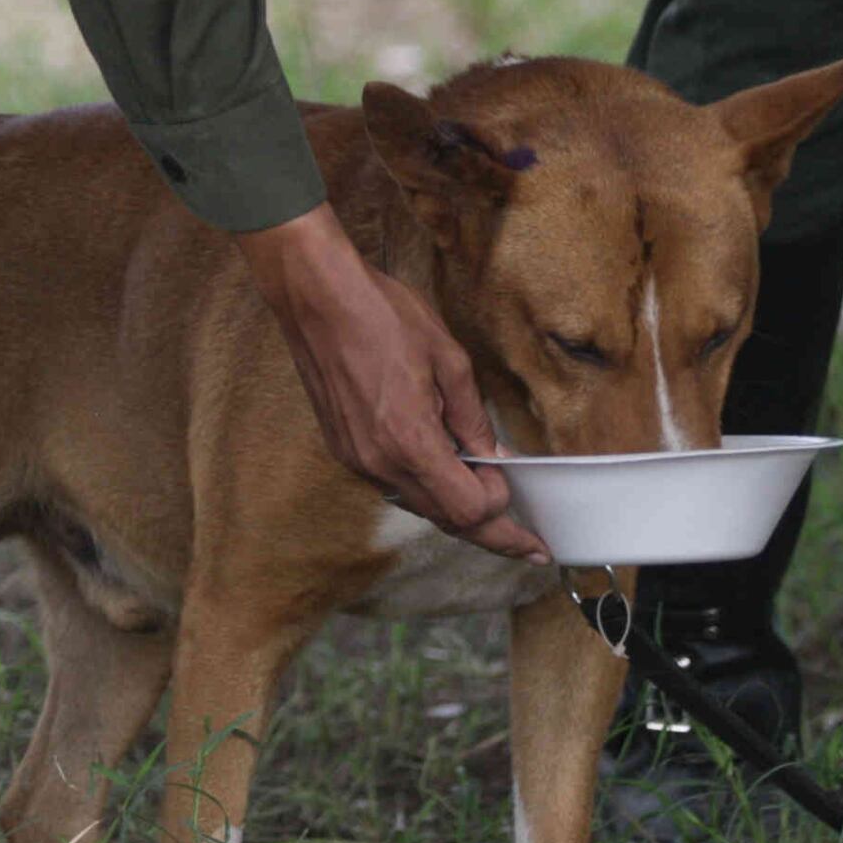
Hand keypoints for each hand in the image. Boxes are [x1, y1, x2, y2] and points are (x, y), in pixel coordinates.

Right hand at [236, 207, 546, 560]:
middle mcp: (379, 462)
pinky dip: (426, 486)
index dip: (499, 507)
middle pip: (445, 520)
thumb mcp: (448, 359)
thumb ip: (472, 417)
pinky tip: (444, 469)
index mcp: (410, 441)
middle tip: (526, 545)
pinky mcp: (344, 448)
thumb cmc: (382, 316)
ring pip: (418, 506)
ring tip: (488, 500)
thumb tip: (492, 455)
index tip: (515, 490)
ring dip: (455, 509)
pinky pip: (394, 484)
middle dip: (489, 532)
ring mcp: (356, 459)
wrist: (315, 296)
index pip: (467, 509)